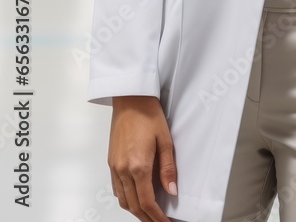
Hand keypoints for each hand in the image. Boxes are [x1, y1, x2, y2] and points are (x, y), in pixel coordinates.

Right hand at [109, 95, 176, 220]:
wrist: (130, 99)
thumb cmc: (148, 114)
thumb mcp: (165, 140)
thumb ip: (168, 168)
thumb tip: (171, 191)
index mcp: (138, 165)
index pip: (147, 202)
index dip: (157, 217)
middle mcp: (123, 170)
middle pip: (134, 206)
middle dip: (147, 218)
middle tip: (159, 221)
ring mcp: (114, 167)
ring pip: (123, 200)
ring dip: (136, 210)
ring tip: (149, 213)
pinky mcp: (111, 162)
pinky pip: (116, 189)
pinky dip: (126, 198)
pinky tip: (135, 196)